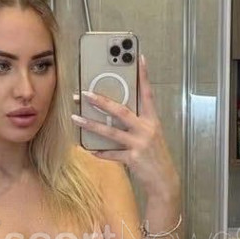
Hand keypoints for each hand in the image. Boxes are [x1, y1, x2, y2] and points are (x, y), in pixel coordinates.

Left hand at [72, 54, 179, 197]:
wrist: (164, 181)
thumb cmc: (155, 156)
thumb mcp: (150, 135)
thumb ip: (136, 123)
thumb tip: (112, 113)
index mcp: (152, 120)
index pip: (148, 93)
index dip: (143, 76)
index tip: (139, 58)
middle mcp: (147, 129)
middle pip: (121, 111)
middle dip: (101, 101)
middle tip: (84, 93)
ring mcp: (140, 144)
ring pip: (111, 132)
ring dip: (90, 124)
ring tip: (75, 118)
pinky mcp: (133, 159)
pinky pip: (111, 154)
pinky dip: (99, 151)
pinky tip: (88, 148)